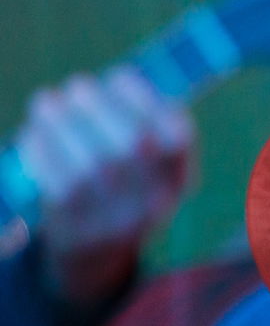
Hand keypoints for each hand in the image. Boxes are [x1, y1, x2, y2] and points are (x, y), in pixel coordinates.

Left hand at [14, 66, 192, 305]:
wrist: (95, 249)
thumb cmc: (120, 181)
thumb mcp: (148, 158)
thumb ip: (145, 120)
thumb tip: (120, 82)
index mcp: (178, 178)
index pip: (178, 135)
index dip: (146, 100)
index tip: (119, 76)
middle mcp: (153, 202)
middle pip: (134, 145)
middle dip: (100, 104)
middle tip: (79, 87)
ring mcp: (114, 217)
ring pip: (90, 159)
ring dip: (61, 120)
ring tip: (49, 103)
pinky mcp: (74, 222)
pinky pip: (54, 177)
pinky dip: (38, 145)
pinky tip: (35, 134)